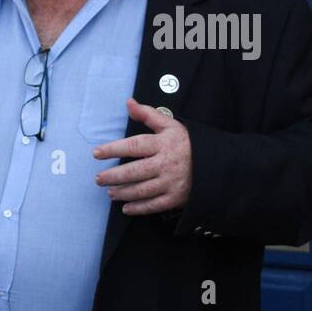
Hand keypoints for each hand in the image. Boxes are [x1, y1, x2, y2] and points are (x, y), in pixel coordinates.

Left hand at [93, 98, 192, 214]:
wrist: (215, 162)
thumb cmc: (187, 142)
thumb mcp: (170, 125)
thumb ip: (147, 115)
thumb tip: (129, 102)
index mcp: (163, 144)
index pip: (134, 145)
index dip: (113, 149)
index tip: (96, 153)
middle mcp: (166, 163)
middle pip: (134, 171)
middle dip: (113, 176)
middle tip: (99, 179)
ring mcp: (172, 182)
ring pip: (142, 190)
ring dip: (123, 193)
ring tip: (109, 193)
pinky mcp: (176, 197)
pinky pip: (154, 205)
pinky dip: (139, 208)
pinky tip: (126, 208)